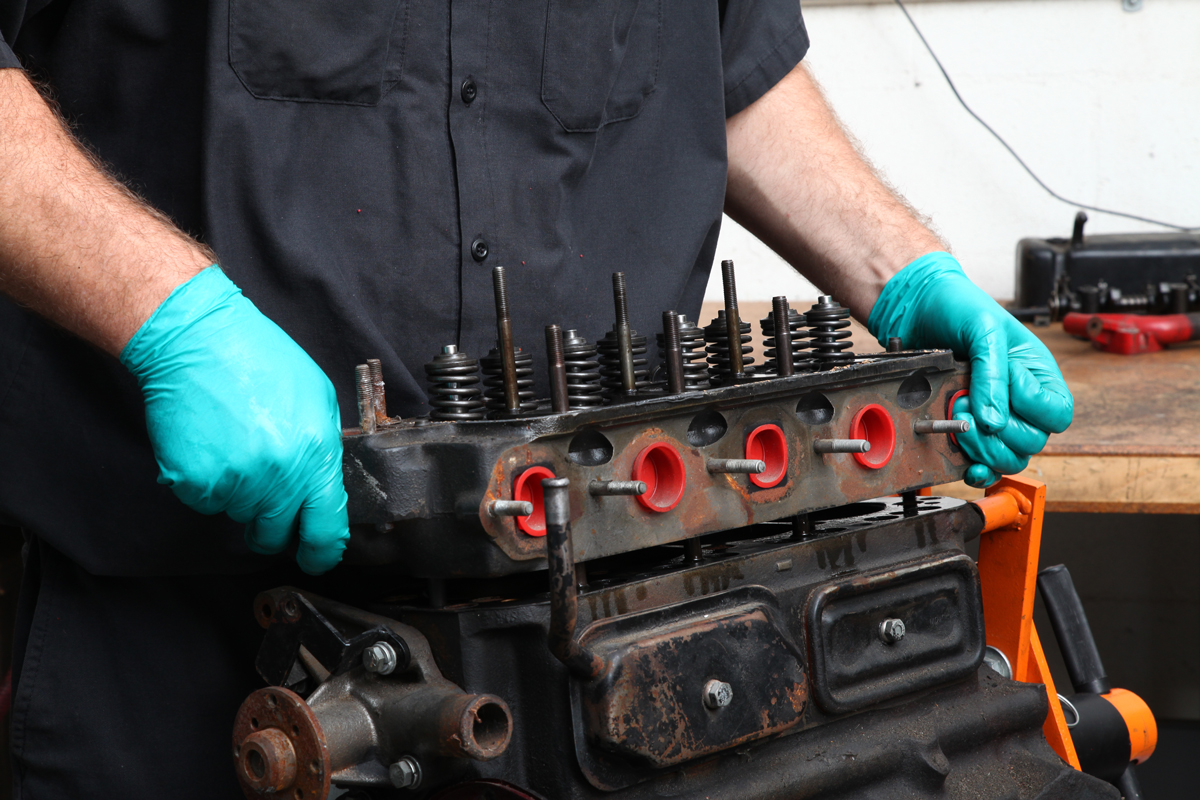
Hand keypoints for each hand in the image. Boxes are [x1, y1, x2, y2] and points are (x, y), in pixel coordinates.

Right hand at [121, 266, 348, 572]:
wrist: (199, 341)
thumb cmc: (260, 361)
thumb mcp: (317, 399)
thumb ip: (322, 449)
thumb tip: (322, 488)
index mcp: (314, 456)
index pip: (325, 528)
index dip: (322, 552)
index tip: (317, 558)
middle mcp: (278, 476)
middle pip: (276, 534)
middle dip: (273, 524)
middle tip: (263, 491)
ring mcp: (235, 482)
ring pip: (238, 515)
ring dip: (238, 494)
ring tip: (234, 445)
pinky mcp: (195, 482)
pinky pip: (205, 502)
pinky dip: (205, 484)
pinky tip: (209, 445)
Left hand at [868, 252, 1072, 485]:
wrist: (917, 307)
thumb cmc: (960, 308)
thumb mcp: (984, 331)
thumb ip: (993, 374)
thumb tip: (994, 421)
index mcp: (1037, 374)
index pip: (1058, 413)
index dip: (1034, 407)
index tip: (1008, 385)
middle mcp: (1020, 400)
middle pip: (1033, 440)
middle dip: (1000, 430)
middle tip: (966, 403)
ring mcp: (994, 415)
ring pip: (1009, 456)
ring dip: (984, 446)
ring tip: (959, 415)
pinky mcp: (968, 427)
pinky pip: (983, 462)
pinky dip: (976, 467)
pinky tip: (966, 460)